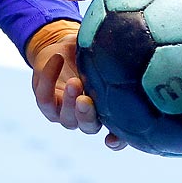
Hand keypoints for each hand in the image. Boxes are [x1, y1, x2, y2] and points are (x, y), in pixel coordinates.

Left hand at [26, 19, 122, 150]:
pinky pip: (45, 98)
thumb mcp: (107, 52)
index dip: (117, 141)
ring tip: (74, 82)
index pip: (117, 133)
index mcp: (108, 110)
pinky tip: (57, 59)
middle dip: (87, 116)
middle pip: (88, 127)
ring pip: (66, 119)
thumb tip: (136, 41)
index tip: (112, 139)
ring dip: (69, 102)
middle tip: (86, 101)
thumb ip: (120, 53)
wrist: (63, 49)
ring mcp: (66, 113)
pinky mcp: (47, 104)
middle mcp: (88, 116)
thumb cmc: (92, 52)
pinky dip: (49, 78)